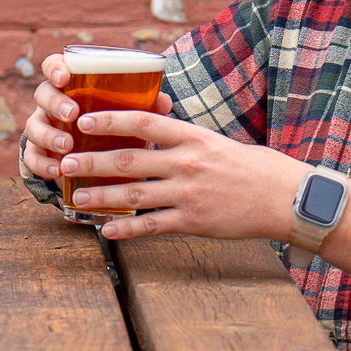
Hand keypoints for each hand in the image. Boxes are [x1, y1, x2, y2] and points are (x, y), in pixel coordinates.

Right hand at [20, 52, 172, 180]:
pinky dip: (42, 163)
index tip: (64, 76)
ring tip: (67, 145)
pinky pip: (31, 157)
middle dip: (54, 103)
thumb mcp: (125, 113)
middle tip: (72, 114)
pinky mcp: (39, 153)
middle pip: (42, 94)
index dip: (54, 68)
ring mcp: (42, 127)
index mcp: (69, 85)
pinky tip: (57, 170)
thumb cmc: (111, 125)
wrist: (96, 159)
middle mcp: (51, 103)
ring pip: (33, 126)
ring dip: (48, 134)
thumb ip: (141, 105)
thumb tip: (164, 101)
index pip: (54, 66)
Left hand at [58, 108, 306, 241]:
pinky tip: (107, 230)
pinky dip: (127, 229)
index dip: (109, 119)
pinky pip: (152, 225)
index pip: (143, 122)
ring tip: (76, 197)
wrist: (284, 197)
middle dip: (92, 161)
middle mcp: (187, 162)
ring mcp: (189, 193)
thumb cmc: (250, 167)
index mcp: (192, 136)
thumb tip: (149, 136)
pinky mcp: (194, 221)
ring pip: (134, 194)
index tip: (82, 120)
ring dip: (100, 196)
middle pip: (130, 159)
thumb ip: (182, 140)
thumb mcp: (215, 142)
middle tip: (66, 162)